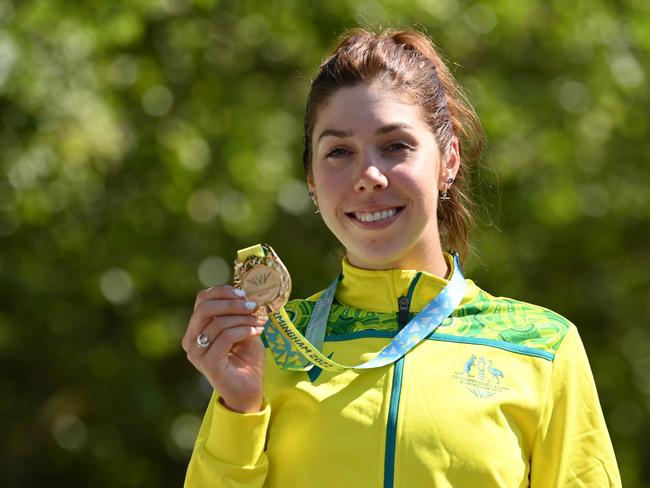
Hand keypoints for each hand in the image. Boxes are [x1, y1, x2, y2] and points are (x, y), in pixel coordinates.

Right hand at [182, 285, 266, 412]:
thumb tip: (245, 294)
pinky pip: (226, 337)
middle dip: (232, 303)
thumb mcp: (242, 330)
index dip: (222, 292)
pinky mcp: (208, 363)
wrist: (249, 390)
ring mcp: (197, 353)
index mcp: (195, 330)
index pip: (201, 300)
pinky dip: (244, 330)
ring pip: (218, 322)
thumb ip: (239, 313)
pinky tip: (257, 331)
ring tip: (260, 321)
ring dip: (243, 318)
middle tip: (253, 305)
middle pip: (205, 308)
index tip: (244, 293)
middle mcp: (191, 341)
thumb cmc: (245, 360)